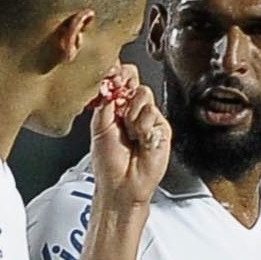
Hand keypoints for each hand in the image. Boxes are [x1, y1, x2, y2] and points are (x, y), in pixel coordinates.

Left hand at [89, 63, 170, 206]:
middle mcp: (132, 110)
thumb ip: (104, 102)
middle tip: (119, 109)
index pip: (119, 79)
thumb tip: (110, 82)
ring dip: (133, 114)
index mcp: (115, 108)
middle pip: (134, 80)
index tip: (110, 77)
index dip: (116, 74)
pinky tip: (141, 140)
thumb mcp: (98, 127)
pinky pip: (153, 112)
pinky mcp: (161, 127)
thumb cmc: (108, 164)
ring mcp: (147, 118)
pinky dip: (143, 125)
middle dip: (124, 90)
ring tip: (130, 134)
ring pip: (144, 94)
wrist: (122, 185)